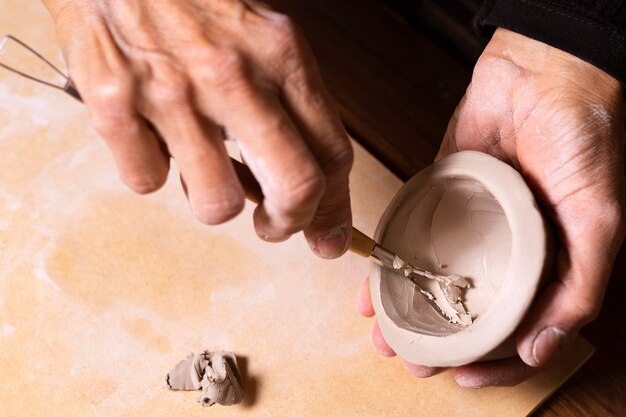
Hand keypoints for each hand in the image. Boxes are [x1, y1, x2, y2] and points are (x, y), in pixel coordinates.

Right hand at [43, 0, 353, 257]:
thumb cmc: (193, 1)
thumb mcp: (261, 35)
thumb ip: (290, 106)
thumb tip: (310, 183)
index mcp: (281, 54)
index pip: (333, 155)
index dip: (335, 209)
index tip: (328, 235)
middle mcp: (234, 76)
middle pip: (295, 188)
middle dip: (289, 225)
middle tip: (274, 226)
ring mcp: (173, 92)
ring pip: (217, 204)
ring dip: (214, 201)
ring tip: (204, 167)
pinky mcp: (115, 104)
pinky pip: (147, 181)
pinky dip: (153, 171)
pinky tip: (153, 136)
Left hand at [358, 28, 625, 385]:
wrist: (542, 75)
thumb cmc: (582, 139)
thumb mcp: (599, 220)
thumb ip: (579, 286)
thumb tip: (542, 349)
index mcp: (546, 265)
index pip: (519, 329)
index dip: (493, 361)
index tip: (461, 376)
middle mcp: (506, 251)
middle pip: (467, 310)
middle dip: (436, 341)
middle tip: (411, 360)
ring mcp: (471, 225)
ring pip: (433, 280)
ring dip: (408, 309)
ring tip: (383, 331)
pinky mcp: (441, 196)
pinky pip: (411, 236)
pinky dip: (393, 261)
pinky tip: (373, 281)